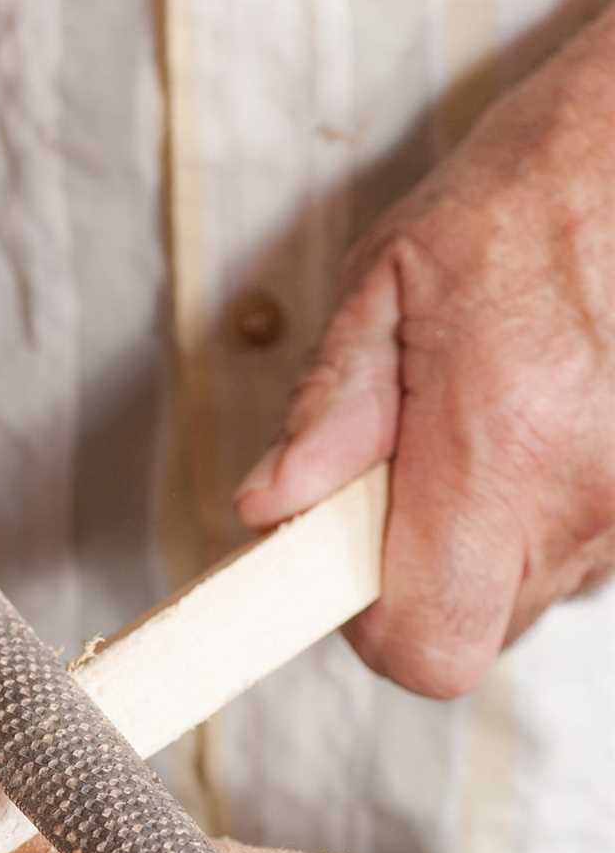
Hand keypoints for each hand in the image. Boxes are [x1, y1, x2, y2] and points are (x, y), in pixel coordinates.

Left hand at [234, 10, 614, 697]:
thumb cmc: (515, 208)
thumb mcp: (386, 286)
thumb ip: (329, 409)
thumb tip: (270, 504)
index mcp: (499, 450)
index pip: (427, 644)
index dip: (371, 626)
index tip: (342, 561)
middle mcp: (581, 500)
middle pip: (471, 631)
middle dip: (416, 577)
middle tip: (401, 482)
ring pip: (526, 597)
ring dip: (479, 546)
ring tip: (474, 437)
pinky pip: (575, 558)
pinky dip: (534, 521)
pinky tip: (526, 437)